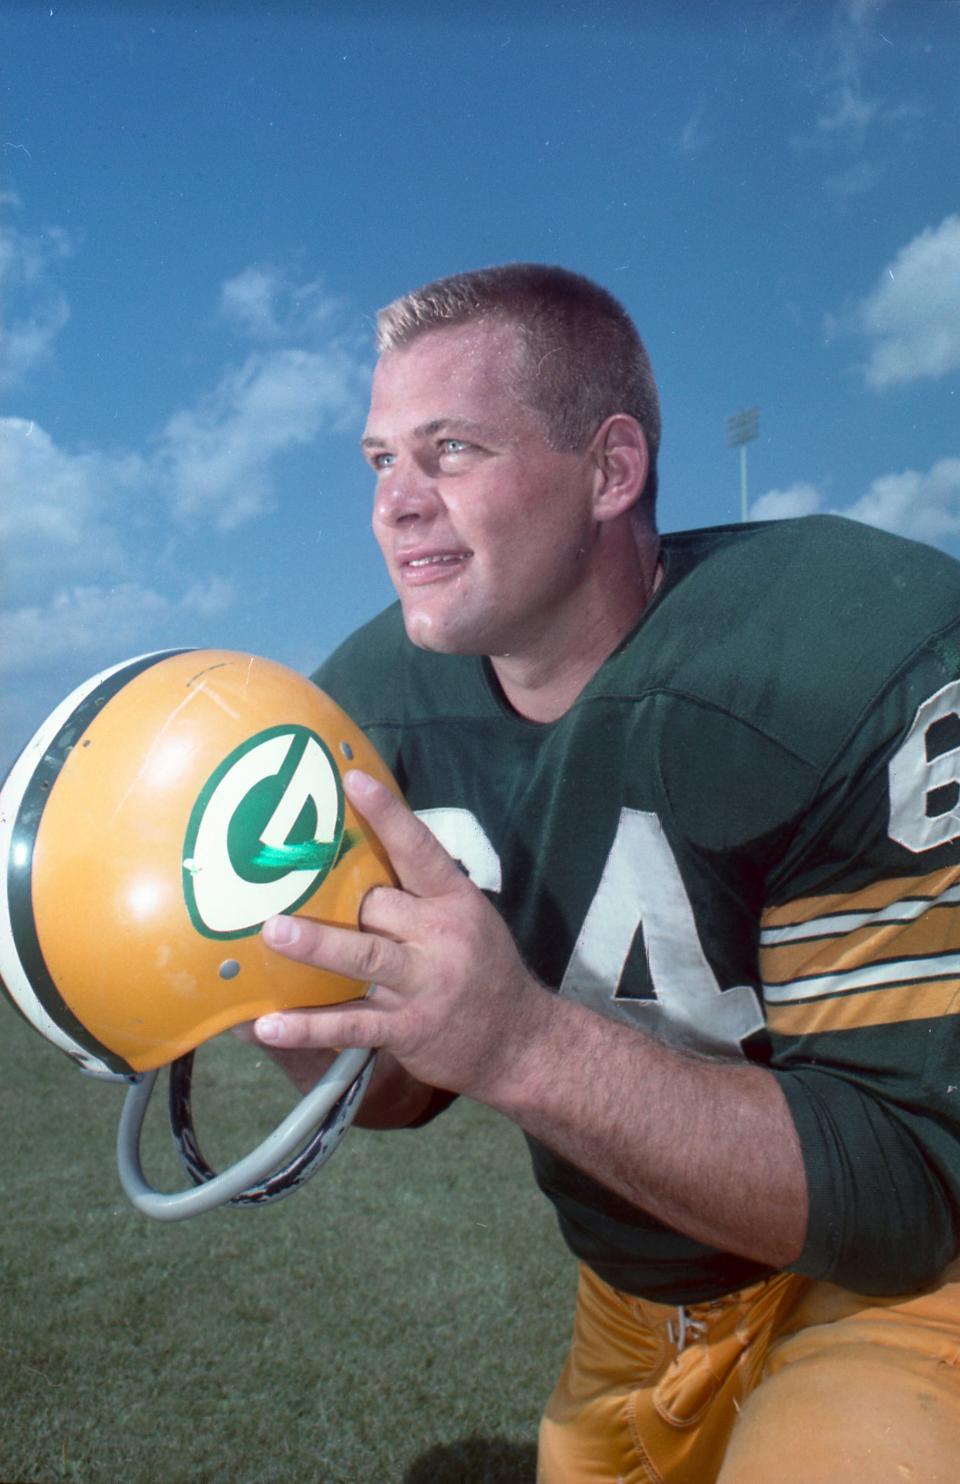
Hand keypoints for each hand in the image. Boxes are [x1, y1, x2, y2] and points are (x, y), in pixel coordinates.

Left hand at [255, 769, 545, 1102]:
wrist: (521, 1042)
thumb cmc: (482, 970)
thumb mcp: (467, 919)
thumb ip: (419, 894)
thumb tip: (355, 860)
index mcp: (456, 901)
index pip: (419, 849)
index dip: (386, 815)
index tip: (352, 782)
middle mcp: (442, 937)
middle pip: (378, 905)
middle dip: (336, 899)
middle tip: (282, 883)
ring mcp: (424, 985)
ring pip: (364, 958)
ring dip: (317, 945)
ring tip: (274, 932)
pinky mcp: (406, 1029)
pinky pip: (351, 1024)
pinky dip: (308, 1027)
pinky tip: (267, 1024)